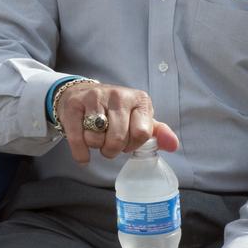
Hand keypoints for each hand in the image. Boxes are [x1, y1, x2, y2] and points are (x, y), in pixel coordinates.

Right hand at [56, 82, 177, 164]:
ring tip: (97, 138)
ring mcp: (94, 98)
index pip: (142, 133)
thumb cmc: (115, 111)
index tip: (127, 141)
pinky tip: (84, 155)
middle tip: (109, 144)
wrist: (81, 93)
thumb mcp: (138, 117)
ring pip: (96, 139)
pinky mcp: (73, 104)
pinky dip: (81, 153)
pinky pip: (77, 139)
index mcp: (139, 99)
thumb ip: (157, 132)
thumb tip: (174, 145)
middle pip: (118, 139)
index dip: (133, 144)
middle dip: (113, 149)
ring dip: (96, 146)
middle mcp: (118, 95)